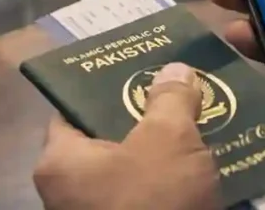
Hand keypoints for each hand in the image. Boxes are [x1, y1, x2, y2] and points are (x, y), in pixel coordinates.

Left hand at [34, 63, 221, 209]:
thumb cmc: (152, 201)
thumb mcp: (168, 139)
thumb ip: (170, 99)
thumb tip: (174, 68)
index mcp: (60, 160)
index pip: (74, 106)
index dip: (108, 83)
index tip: (141, 67)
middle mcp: (69, 190)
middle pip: (108, 136)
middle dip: (146, 114)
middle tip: (180, 91)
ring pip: (133, 167)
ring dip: (165, 149)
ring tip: (201, 121)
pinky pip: (150, 195)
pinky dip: (173, 181)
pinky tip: (204, 165)